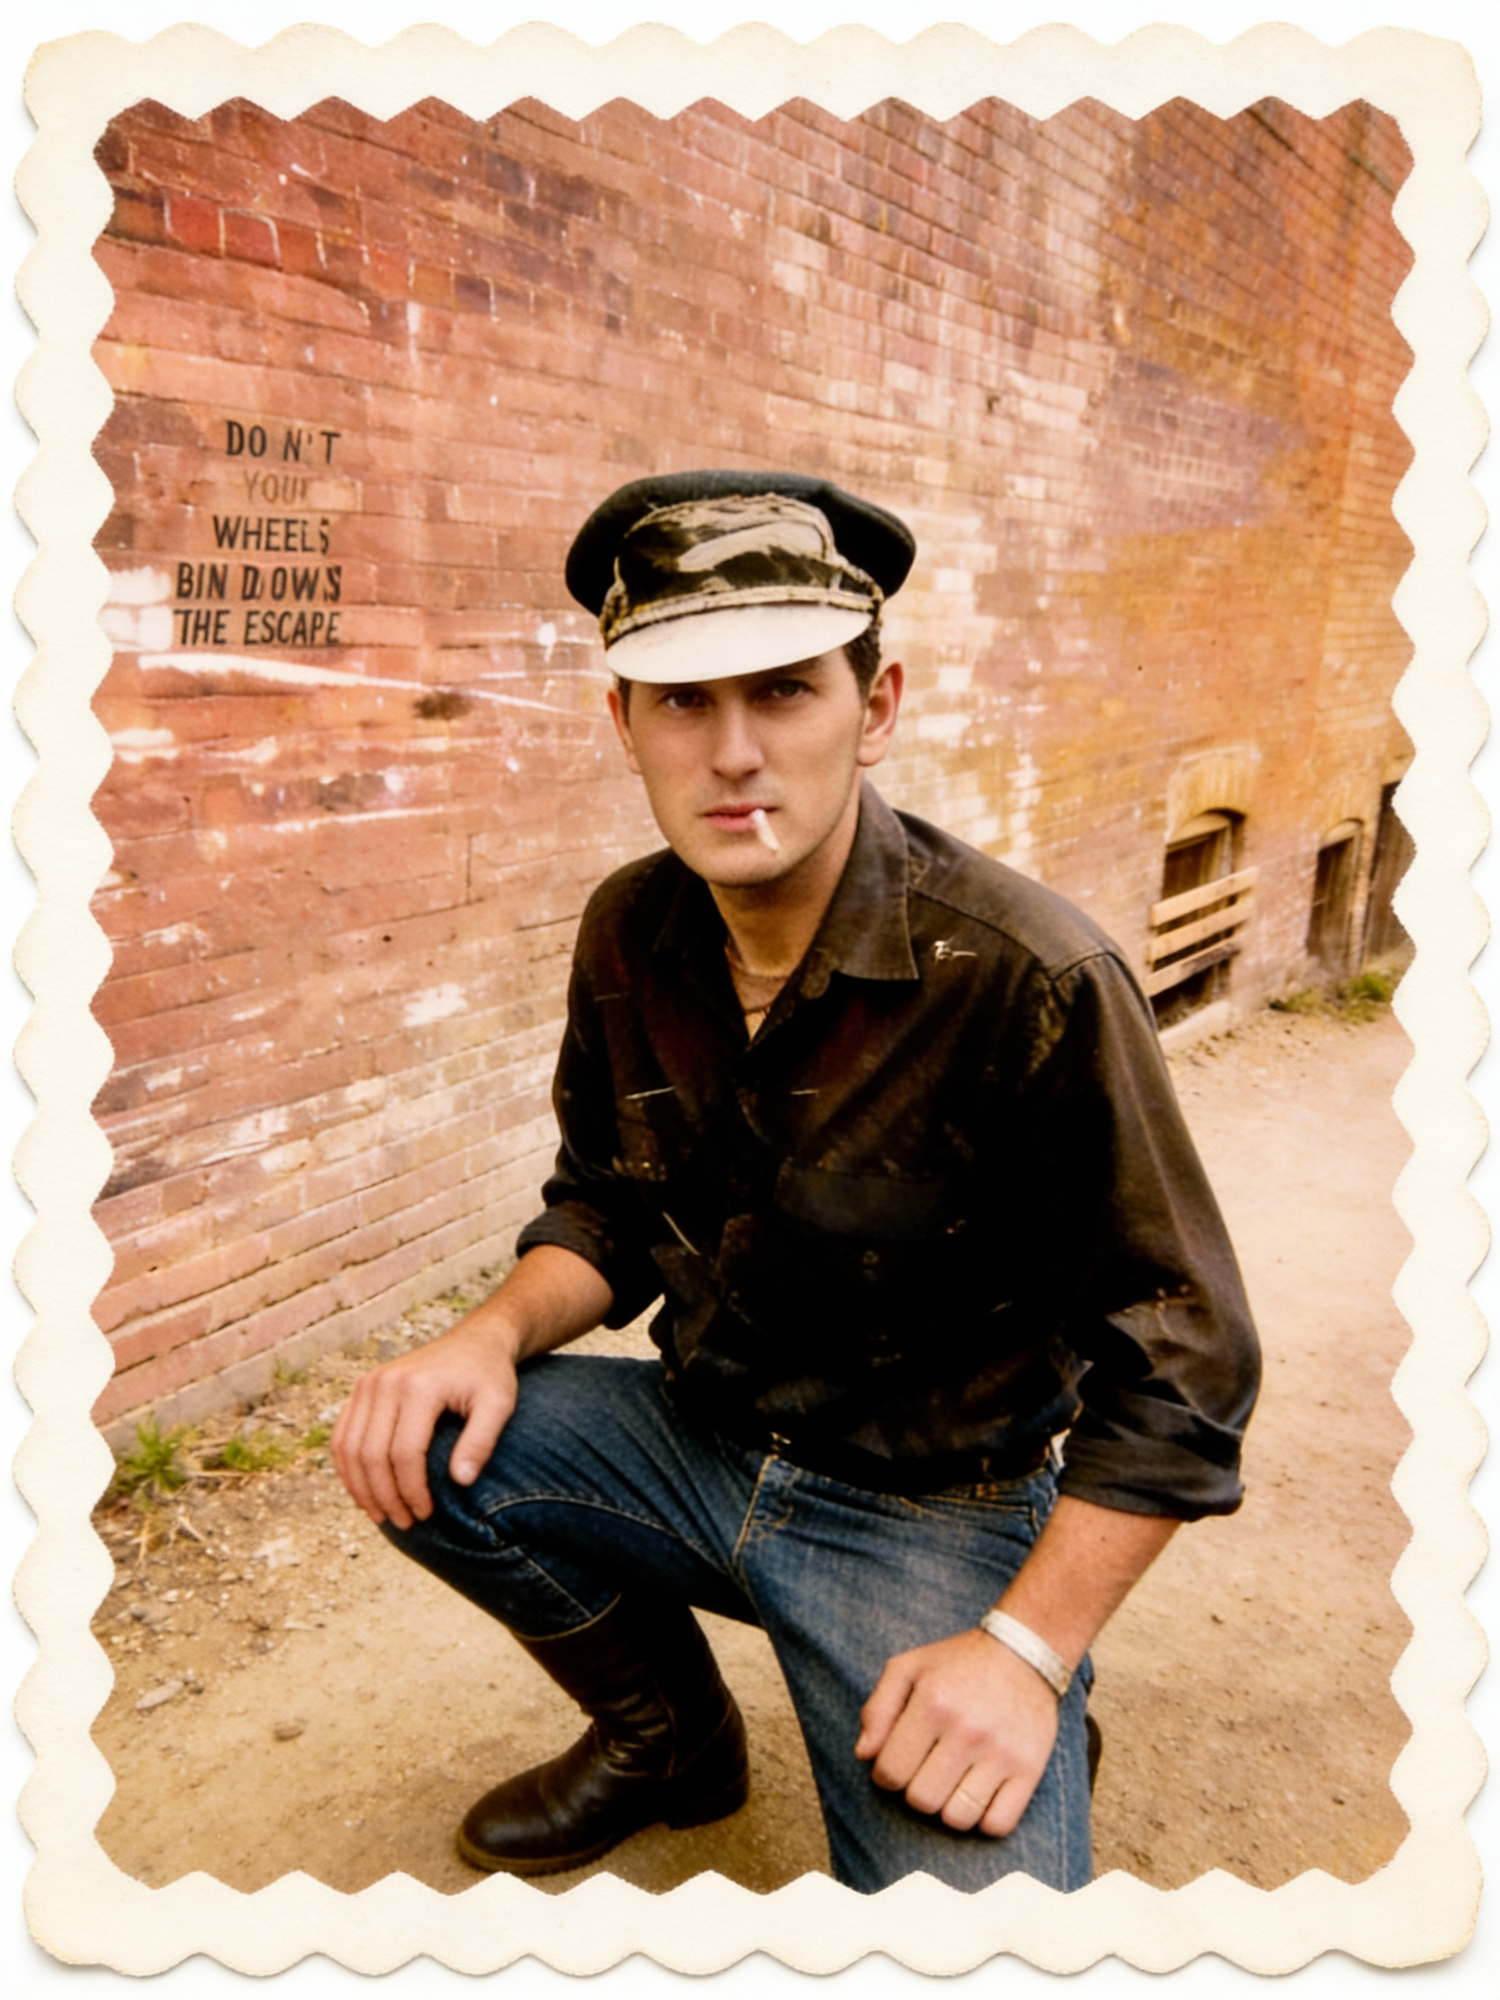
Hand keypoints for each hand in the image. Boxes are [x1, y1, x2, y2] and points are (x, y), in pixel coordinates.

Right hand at [331, 1313, 520, 1530]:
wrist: (475, 1340)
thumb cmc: (489, 1375)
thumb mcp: (498, 1404)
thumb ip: (481, 1441)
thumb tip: (461, 1482)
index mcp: (418, 1386)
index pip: (404, 1453)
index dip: (412, 1490)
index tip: (426, 1514)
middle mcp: (386, 1382)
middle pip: (371, 1454)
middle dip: (384, 1497)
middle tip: (403, 1523)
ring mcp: (369, 1383)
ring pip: (349, 1448)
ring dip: (361, 1488)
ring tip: (381, 1516)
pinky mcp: (362, 1388)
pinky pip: (342, 1435)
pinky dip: (347, 1467)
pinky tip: (363, 1492)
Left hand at [854, 1627, 1058, 1835]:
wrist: (1024, 1651)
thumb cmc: (956, 1663)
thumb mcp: (908, 1667)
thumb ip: (877, 1708)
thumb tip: (864, 1755)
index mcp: (932, 1704)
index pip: (891, 1773)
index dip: (886, 1774)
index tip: (899, 1763)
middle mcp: (967, 1730)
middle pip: (922, 1800)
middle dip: (917, 1790)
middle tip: (927, 1769)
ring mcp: (1001, 1752)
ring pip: (958, 1818)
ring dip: (949, 1807)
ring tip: (953, 1782)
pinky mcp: (1030, 1769)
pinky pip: (997, 1825)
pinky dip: (985, 1819)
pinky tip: (980, 1793)